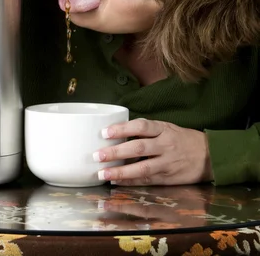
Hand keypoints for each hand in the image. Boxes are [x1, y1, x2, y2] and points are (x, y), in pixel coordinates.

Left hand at [93, 119, 212, 185]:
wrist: (210, 156)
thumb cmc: (183, 139)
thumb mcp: (167, 128)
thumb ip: (147, 130)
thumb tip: (119, 132)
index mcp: (164, 129)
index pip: (141, 126)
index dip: (122, 129)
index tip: (104, 132)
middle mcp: (165, 145)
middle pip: (138, 148)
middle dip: (116, 152)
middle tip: (97, 155)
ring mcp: (168, 163)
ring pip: (142, 168)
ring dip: (121, 172)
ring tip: (103, 174)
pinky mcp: (169, 178)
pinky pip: (147, 180)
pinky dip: (131, 181)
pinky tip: (117, 181)